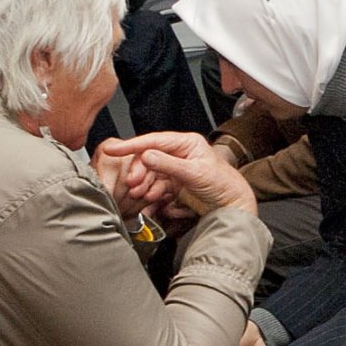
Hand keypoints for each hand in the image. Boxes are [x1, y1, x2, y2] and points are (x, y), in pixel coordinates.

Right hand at [98, 132, 254, 216]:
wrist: (232, 204)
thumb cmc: (223, 184)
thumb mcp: (195, 173)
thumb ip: (169, 164)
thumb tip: (147, 156)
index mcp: (187, 143)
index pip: (154, 141)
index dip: (131, 145)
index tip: (113, 149)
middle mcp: (179, 153)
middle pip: (148, 157)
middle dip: (138, 170)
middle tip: (133, 182)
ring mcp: (176, 167)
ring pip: (150, 172)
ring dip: (143, 183)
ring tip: (141, 193)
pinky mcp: (174, 182)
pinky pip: (155, 184)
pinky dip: (150, 191)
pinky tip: (151, 198)